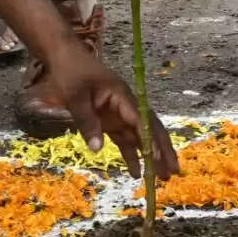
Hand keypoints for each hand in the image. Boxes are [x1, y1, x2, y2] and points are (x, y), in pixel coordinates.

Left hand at [44, 43, 176, 178]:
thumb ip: (87, 122)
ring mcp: (120, 113)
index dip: (150, 139)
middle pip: (149, 129)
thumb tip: (98, 149)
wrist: (64, 58)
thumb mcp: (75, 97)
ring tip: (163, 178)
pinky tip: (136, 173)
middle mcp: (126, 105)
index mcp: (122, 95)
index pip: (141, 120)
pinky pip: (125, 139)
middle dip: (162, 151)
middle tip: (173, 172)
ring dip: (151, 156)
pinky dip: (131, 155)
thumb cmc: (71, 73)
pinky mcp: (111, 120)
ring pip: (140, 137)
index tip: (158, 158)